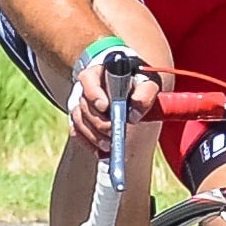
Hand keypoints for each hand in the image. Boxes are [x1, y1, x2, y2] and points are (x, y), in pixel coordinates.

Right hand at [64, 36, 145, 162]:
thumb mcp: (147, 81)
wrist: (132, 84)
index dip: (94, 94)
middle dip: (99, 123)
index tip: (105, 106)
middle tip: (114, 133)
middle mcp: (84, 88)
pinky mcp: (80, 118)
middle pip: (84, 106)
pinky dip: (89, 143)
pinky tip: (102, 153)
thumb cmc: (138, 80)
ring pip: (79, 121)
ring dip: (93, 136)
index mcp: (98, 72)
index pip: (88, 80)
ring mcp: (80, 103)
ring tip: (110, 146)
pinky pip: (78, 132)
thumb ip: (145, 94)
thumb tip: (133, 116)